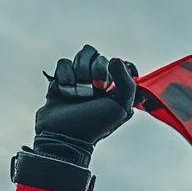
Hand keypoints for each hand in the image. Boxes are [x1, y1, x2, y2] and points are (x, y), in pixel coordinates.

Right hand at [33, 44, 136, 166]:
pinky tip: (65, 89)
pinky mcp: (63, 79)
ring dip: (80, 71)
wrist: (63, 135)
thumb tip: (115, 59)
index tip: (111, 84)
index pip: (120, 63)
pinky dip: (65, 74)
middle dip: (96, 71)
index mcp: (117, 88)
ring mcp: (81, 79)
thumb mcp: (121, 108)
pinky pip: (64, 62)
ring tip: (78, 90)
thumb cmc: (95, 125)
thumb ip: (128, 83)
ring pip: (82, 55)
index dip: (115, 69)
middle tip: (95, 89)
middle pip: (99, 56)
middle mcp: (101, 82)